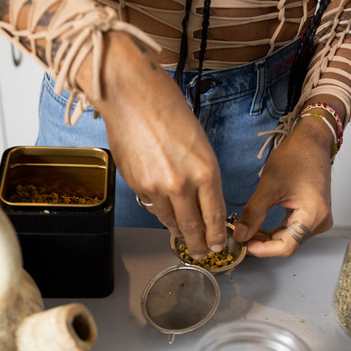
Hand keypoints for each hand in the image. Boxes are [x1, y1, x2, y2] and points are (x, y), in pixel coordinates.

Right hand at [77, 32, 226, 258]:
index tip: (218, 245)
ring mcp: (157, 188)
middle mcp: (182, 184)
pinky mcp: (138, 187)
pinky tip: (165, 212)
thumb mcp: (200, 144)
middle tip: (201, 253)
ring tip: (183, 238)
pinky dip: (161, 213)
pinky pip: (153, 208)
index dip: (216, 236)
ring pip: (171, 222)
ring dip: (178, 232)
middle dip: (198, 244)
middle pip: (193, 227)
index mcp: (205, 171)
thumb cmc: (168, 110)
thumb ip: (202, 176)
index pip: (215, 215)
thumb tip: (201, 201)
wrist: (132, 96)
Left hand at [233, 115, 334, 256]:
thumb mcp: (269, 186)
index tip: (244, 244)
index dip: (263, 249)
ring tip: (246, 229)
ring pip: (287, 239)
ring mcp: (317, 220)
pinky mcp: (312, 216)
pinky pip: (290, 231)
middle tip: (240, 235)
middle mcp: (319, 222)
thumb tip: (240, 235)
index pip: (286, 246)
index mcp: (314, 215)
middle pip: (286, 244)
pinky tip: (259, 226)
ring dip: (266, 237)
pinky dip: (273, 230)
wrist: (311, 141)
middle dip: (262, 242)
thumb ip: (253, 213)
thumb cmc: (296, 156)